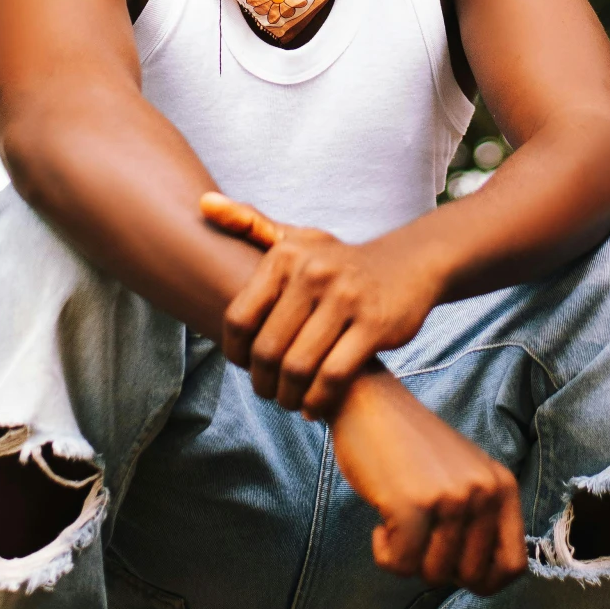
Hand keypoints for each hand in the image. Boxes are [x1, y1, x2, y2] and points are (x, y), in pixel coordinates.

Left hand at [201, 192, 440, 415]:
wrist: (408, 265)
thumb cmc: (339, 261)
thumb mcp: (297, 238)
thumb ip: (249, 224)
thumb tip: (202, 203)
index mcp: (286, 256)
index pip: (238, 318)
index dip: (235, 353)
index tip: (246, 365)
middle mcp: (313, 273)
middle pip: (267, 349)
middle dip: (263, 382)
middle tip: (269, 392)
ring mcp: (345, 299)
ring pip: (298, 367)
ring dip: (288, 396)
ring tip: (289, 400)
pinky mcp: (374, 326)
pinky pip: (333, 376)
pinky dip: (318, 400)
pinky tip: (315, 405)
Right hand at [330, 368, 526, 595]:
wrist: (369, 403)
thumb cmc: (411, 448)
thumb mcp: (464, 476)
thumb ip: (481, 519)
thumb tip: (482, 582)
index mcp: (502, 486)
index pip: (513, 566)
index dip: (483, 580)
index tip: (453, 565)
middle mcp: (484, 491)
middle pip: (470, 577)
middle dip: (438, 569)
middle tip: (419, 537)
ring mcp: (450, 498)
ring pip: (433, 575)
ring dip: (407, 559)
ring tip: (398, 524)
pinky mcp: (412, 504)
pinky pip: (401, 565)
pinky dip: (385, 555)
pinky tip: (380, 526)